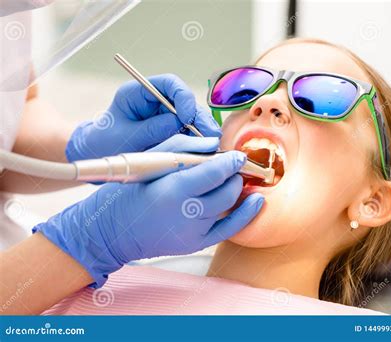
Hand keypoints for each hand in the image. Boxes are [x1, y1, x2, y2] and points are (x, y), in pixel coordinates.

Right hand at [34, 135, 263, 286]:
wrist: (112, 231)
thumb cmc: (128, 192)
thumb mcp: (150, 162)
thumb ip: (184, 148)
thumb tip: (215, 143)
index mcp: (173, 189)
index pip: (215, 172)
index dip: (231, 161)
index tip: (237, 154)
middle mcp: (187, 213)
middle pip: (227, 189)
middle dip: (235, 174)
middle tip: (234, 165)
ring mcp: (193, 232)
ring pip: (229, 205)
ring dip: (236, 188)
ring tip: (235, 178)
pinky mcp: (196, 244)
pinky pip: (230, 230)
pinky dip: (246, 214)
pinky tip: (256, 201)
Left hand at [65, 74, 220, 160]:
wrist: (97, 156)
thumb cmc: (104, 143)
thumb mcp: (125, 137)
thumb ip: (151, 129)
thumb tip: (178, 123)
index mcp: (139, 93)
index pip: (168, 84)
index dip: (182, 96)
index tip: (187, 115)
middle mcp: (155, 102)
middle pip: (185, 102)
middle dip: (199, 118)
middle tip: (211, 135)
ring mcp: (164, 117)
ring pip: (191, 118)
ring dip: (203, 131)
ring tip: (213, 146)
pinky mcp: (170, 132)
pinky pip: (189, 133)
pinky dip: (198, 142)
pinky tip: (206, 151)